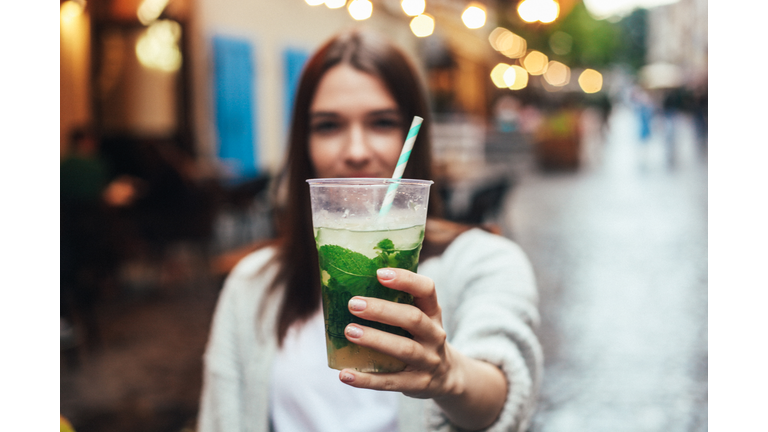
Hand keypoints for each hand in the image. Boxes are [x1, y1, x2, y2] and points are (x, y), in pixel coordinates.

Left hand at [338, 267, 460, 398]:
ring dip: (375, 340)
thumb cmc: (419, 338)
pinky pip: (390, 382)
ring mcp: (429, 361)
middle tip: (353, 304)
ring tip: (349, 331)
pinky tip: (344, 374)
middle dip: (382, 311)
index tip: (380, 273)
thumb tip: (347, 286)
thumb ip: (396, 304)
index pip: (427, 289)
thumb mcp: (420, 319)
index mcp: (433, 313)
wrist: (446, 376)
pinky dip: (366, 379)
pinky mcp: (418, 384)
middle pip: (413, 319)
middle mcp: (434, 335)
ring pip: (404, 349)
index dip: (406, 279)